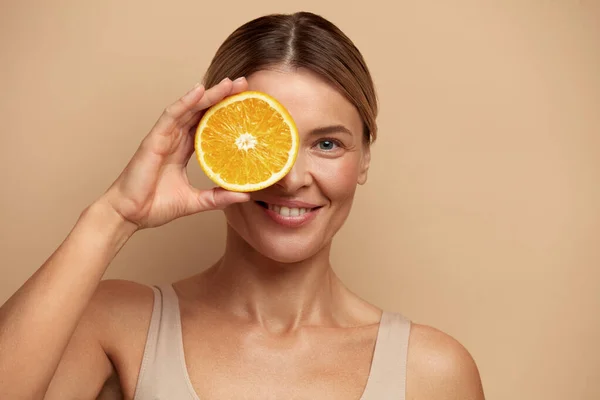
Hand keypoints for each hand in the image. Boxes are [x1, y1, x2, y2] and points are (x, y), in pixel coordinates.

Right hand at [100, 77, 250, 229]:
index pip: (208, 125)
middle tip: (243, 84)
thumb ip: (218, 197)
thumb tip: (244, 195)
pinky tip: (200, 91)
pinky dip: (185, 102)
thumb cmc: (155, 206)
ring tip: (229, 83)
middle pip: (201, 112)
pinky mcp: (154, 139)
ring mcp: (164, 137)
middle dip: (222, 96)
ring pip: (189, 109)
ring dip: (209, 94)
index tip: (246, 104)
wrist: (129, 215)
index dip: (225, 113)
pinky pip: (171, 115)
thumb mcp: (195, 201)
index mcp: (183, 150)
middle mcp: (175, 139)